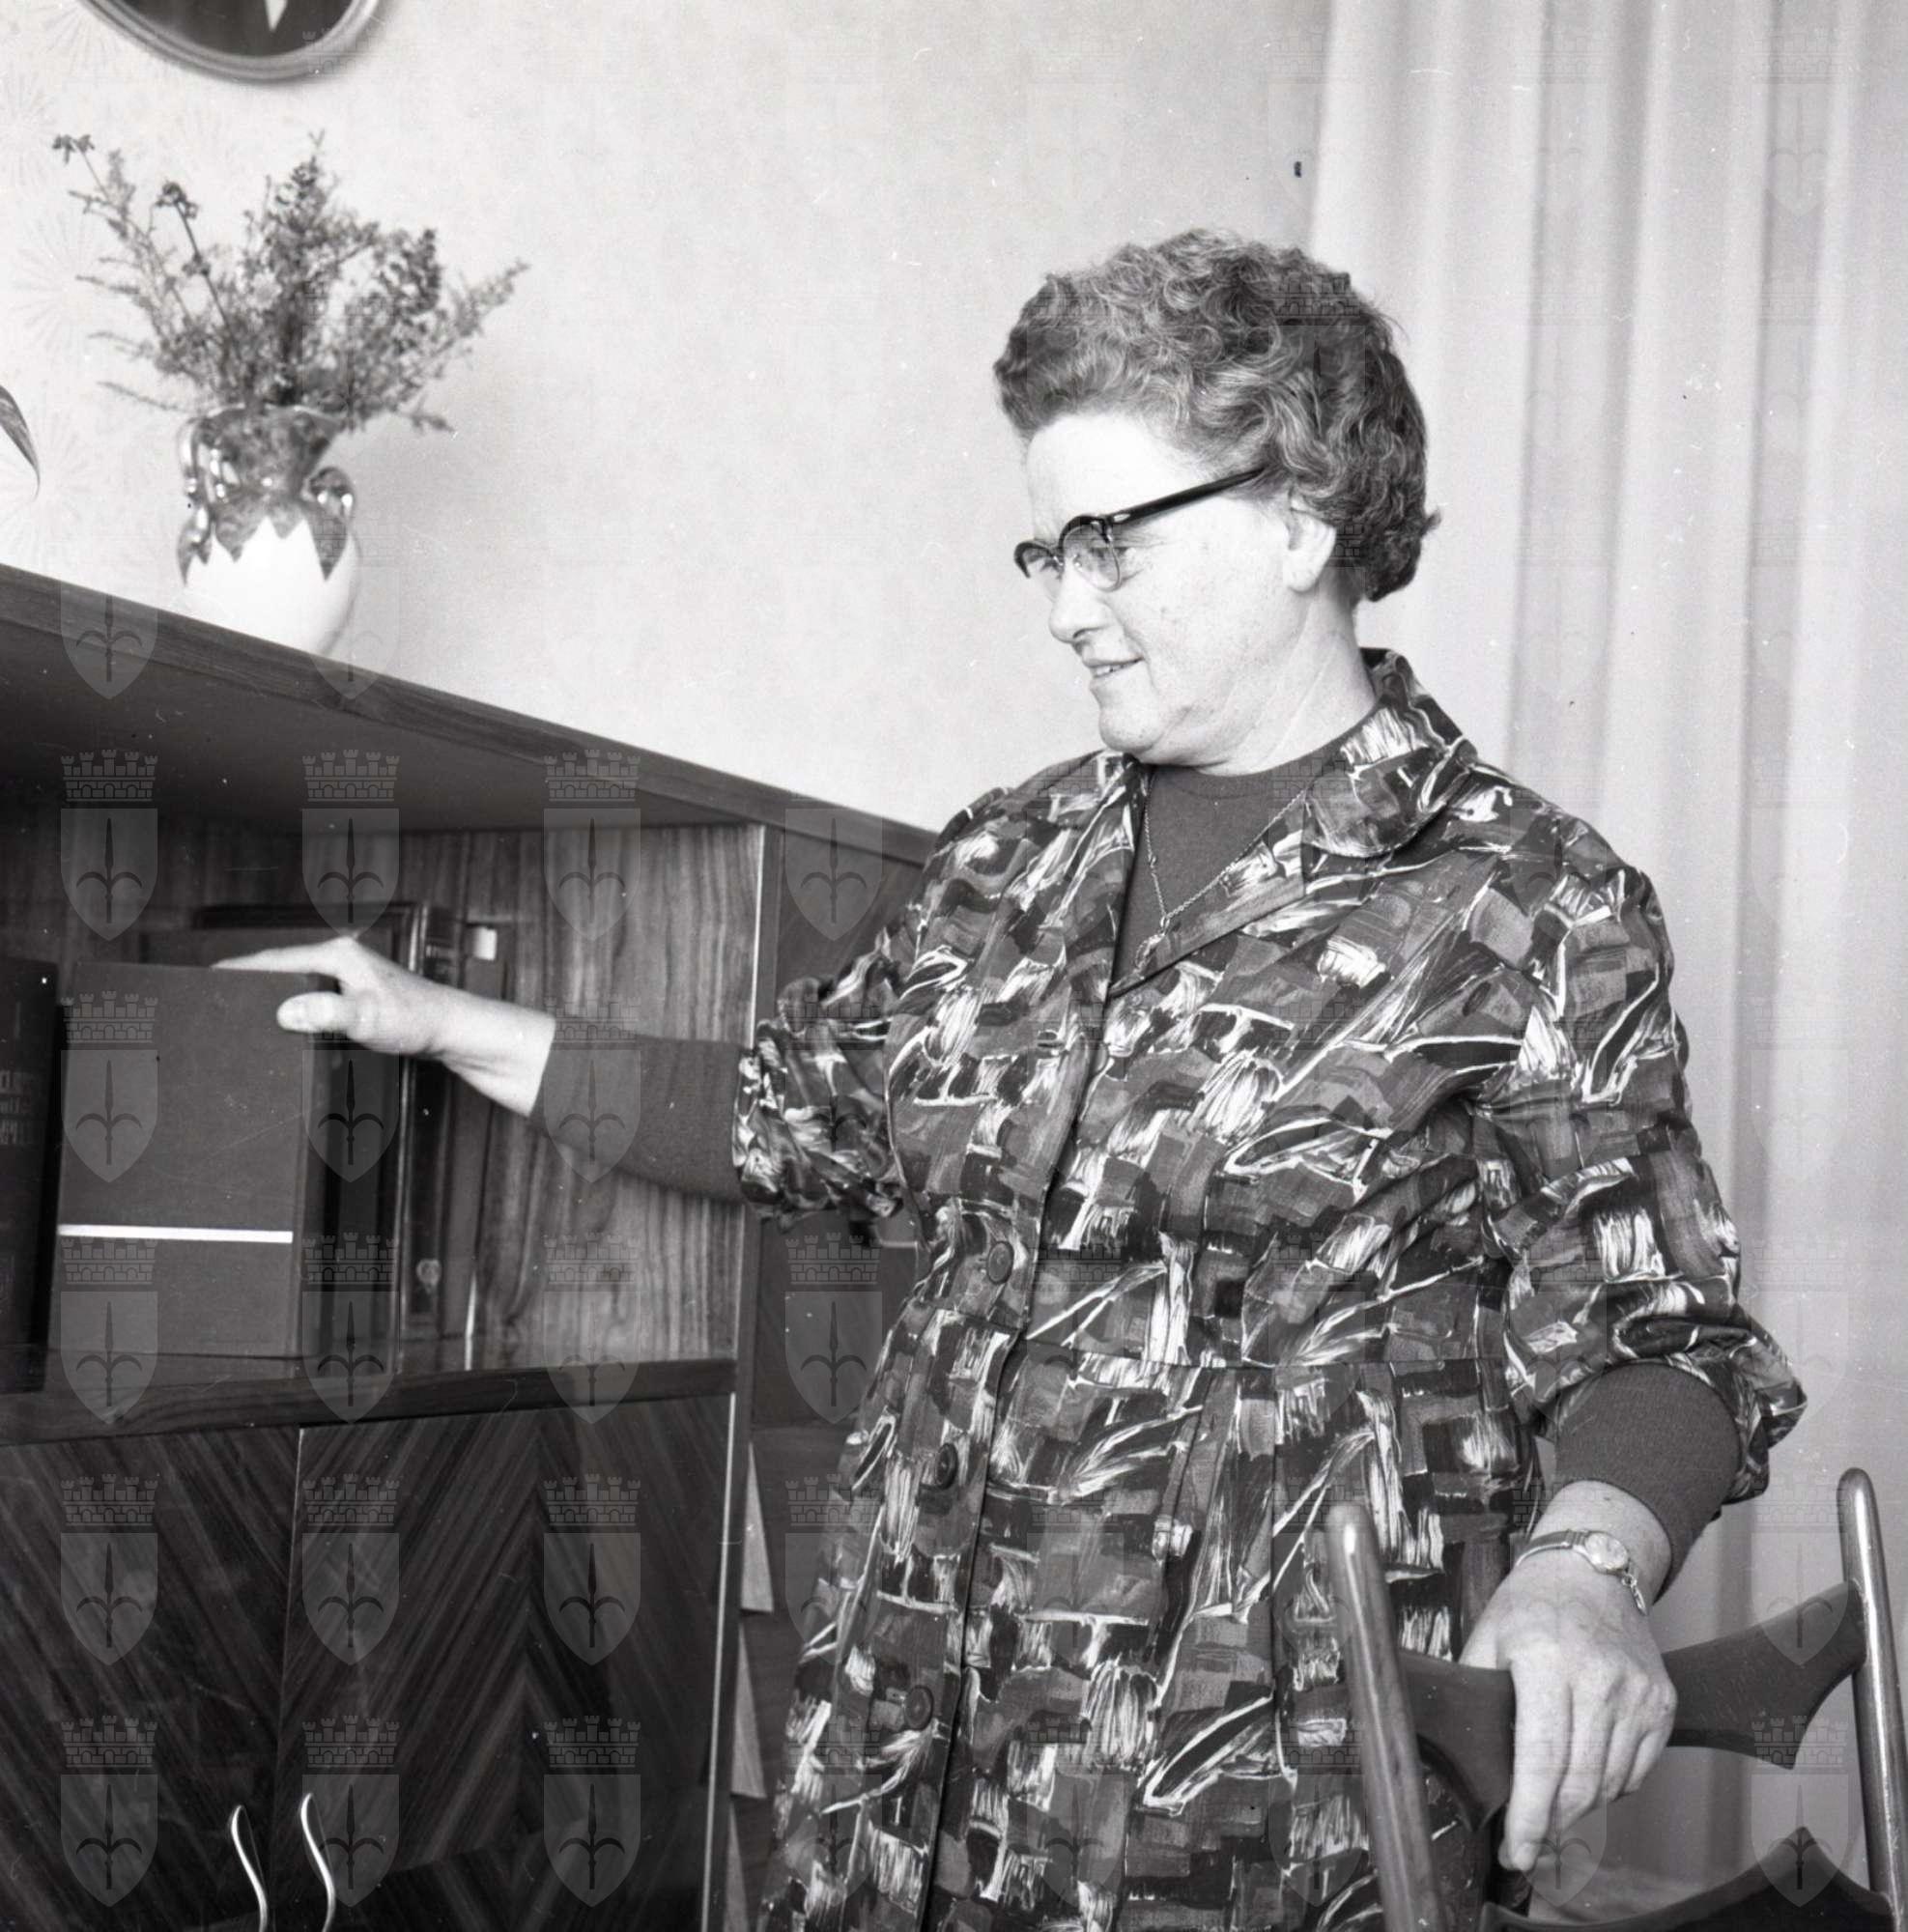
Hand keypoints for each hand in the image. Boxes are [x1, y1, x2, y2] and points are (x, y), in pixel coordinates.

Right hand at [211, 935, 448, 1058]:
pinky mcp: (355, 991)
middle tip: (215, 995)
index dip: (239, 969)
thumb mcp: (366, 1019)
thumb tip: (285, 1011)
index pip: (276, 959)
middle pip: (283, 967)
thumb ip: (326, 1013)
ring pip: (297, 980)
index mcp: (338, 955)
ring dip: (272, 991)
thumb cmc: (417, 1019)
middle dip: (250, 978)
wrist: (448, 1029)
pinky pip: (312, 994)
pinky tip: (285, 1019)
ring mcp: (349, 974)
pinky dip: (293, 1003)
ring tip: (240, 1005)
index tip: (208, 975)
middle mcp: (342, 958)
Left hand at [1456, 1555, 1676, 1872]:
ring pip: (1610, 1783)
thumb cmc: (1531, 1605)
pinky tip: (1587, 1779)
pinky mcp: (1662, 1703)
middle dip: (1552, 1825)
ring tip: (1553, 1813)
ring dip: (1579, 1810)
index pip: (1541, 1759)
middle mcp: (1598, 1678)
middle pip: (1579, 1782)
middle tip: (1529, 1845)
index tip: (1515, 1850)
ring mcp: (1637, 1692)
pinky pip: (1637, 1771)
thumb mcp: (1488, 1636)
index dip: (1529, 1815)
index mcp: (1546, 1661)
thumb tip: (1459, 1756)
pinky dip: (1611, 1787)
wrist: (1591, 1569)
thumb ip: (1475, 1694)